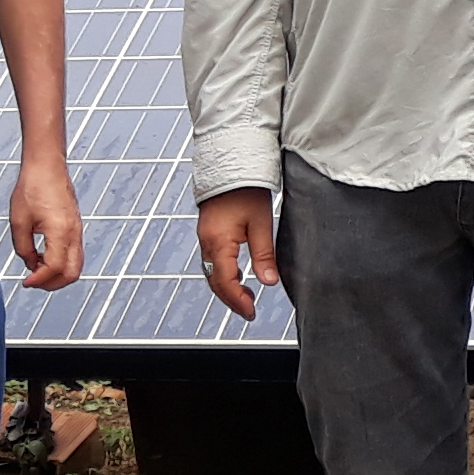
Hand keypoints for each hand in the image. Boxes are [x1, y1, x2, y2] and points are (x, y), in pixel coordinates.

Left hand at [6, 155, 85, 290]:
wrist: (47, 166)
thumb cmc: (32, 187)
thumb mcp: (18, 221)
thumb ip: (23, 248)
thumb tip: (30, 264)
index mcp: (60, 231)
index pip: (54, 268)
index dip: (39, 280)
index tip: (26, 282)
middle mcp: (74, 233)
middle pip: (72, 273)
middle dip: (53, 284)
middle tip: (34, 282)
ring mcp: (77, 230)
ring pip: (76, 266)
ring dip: (58, 274)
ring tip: (37, 271)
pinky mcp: (76, 227)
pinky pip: (74, 254)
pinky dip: (61, 263)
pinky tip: (44, 258)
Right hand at [197, 187, 278, 319]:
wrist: (230, 162)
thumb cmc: (246, 188)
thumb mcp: (261, 222)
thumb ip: (264, 254)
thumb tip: (269, 282)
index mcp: (218, 241)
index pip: (225, 281)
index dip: (238, 300)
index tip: (251, 312)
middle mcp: (206, 241)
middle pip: (214, 281)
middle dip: (231, 299)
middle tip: (249, 310)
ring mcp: (204, 237)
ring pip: (211, 272)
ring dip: (226, 288)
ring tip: (245, 297)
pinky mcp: (207, 232)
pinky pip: (210, 261)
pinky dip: (222, 274)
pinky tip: (236, 276)